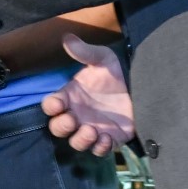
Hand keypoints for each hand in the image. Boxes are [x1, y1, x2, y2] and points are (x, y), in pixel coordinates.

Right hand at [42, 35, 133, 155]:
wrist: (137, 87)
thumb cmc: (112, 74)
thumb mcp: (101, 59)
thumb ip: (85, 52)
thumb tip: (67, 37)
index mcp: (69, 97)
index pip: (50, 106)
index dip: (50, 106)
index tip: (57, 103)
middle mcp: (76, 115)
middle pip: (57, 128)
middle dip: (62, 126)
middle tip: (73, 119)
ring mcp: (90, 129)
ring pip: (76, 143)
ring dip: (80, 140)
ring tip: (92, 130)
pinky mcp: (108, 139)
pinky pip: (98, 150)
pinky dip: (100, 147)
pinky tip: (107, 137)